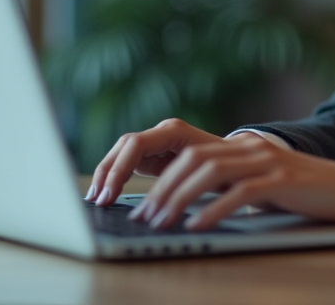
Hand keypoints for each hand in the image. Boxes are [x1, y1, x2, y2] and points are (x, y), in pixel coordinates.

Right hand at [86, 118, 224, 206]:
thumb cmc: (228, 166)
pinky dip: (115, 177)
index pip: (136, 145)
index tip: (109, 195)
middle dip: (107, 173)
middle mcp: (162, 132)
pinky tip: (106, 194)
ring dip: (107, 175)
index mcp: (174, 131)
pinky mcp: (153, 154)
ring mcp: (156, 142)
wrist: (239, 159)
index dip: (119, 170)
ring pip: (121, 153)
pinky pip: (127, 162)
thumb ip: (187, 181)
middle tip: (97, 200)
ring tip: (95, 200)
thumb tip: (167, 204)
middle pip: (124, 147)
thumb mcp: (210, 174)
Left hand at [127, 132, 334, 231]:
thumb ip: (230, 185)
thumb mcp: (261, 183)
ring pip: (210, 172)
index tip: (140, 202)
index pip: (189, 153)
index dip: (160, 176)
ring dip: (180, 198)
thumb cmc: (303, 192)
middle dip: (162, 189)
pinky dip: (214, 209)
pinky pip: (241, 193)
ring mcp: (267, 161)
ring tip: (162, 223)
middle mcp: (251, 147)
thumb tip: (187, 205)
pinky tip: (198, 225)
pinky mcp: (283, 180)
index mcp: (242, 146)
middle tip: (144, 217)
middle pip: (193, 159)